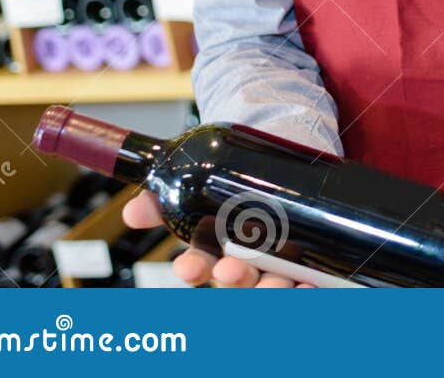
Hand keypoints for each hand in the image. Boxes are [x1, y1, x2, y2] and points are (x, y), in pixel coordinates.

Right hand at [122, 192, 314, 288]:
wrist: (287, 154)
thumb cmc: (240, 182)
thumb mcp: (202, 182)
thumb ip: (164, 196)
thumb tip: (132, 211)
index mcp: (217, 251)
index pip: (199, 268)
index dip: (193, 269)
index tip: (189, 265)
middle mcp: (248, 264)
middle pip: (238, 281)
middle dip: (233, 279)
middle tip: (231, 270)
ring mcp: (280, 266)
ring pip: (272, 286)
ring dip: (271, 289)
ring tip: (274, 283)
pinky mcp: (310, 264)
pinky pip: (309, 284)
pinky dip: (309, 290)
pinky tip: (311, 287)